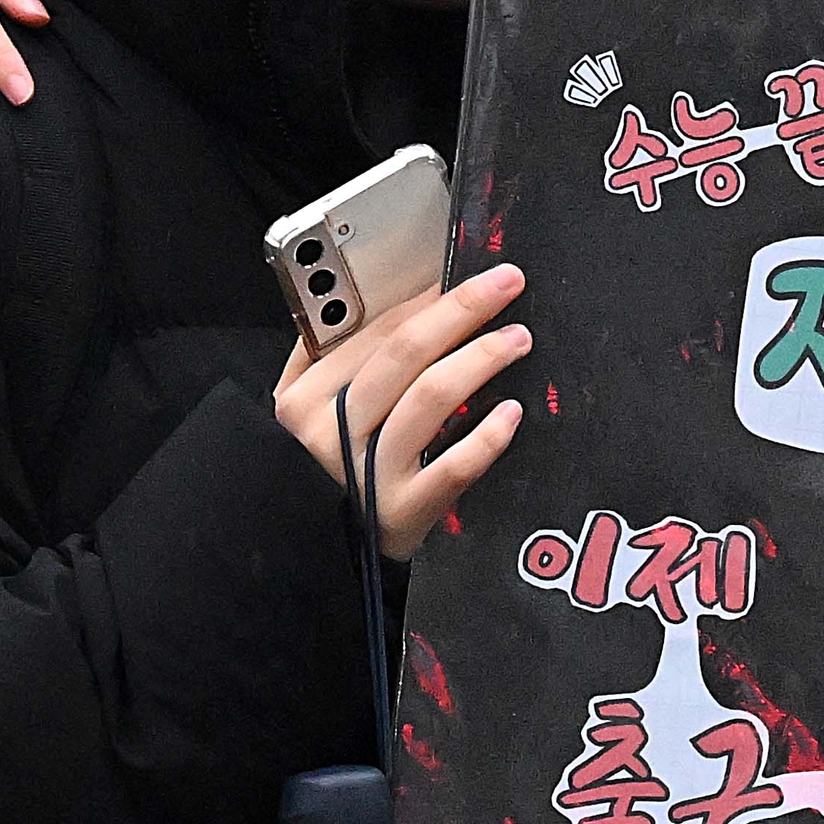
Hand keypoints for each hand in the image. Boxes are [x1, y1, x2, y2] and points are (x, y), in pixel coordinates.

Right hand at [272, 262, 532, 560]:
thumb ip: (328, 358)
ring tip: (518, 339)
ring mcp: (367, 472)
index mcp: (304, 396)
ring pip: (430, 398)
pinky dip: (486, 437)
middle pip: (405, 353)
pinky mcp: (402, 511)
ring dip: (480, 359)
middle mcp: (331, 431)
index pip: (375, 331)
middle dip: (462, 310)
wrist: (318, 549)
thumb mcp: (306, 411)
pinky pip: (453, 467)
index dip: (427, 298)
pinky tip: (511, 412)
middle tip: (508, 285)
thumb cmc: (324, 467)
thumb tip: (387, 297)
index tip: (468, 275)